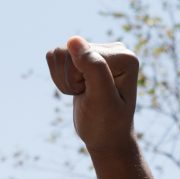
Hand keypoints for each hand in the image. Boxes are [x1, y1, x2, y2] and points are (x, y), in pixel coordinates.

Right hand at [46, 36, 138, 154]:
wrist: (105, 138)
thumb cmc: (107, 124)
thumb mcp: (101, 99)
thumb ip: (93, 68)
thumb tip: (74, 40)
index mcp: (125, 57)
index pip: (80, 55)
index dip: (78, 79)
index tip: (96, 97)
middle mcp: (114, 49)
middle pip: (67, 51)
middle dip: (70, 80)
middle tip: (88, 97)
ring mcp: (98, 51)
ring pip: (58, 53)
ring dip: (64, 80)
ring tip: (84, 94)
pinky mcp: (83, 56)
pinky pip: (54, 56)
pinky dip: (60, 78)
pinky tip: (77, 89)